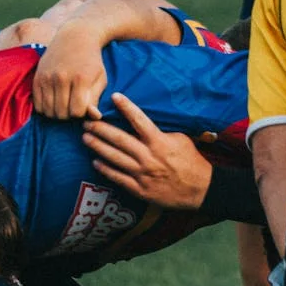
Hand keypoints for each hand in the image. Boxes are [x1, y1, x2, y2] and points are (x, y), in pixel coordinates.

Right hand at [32, 22, 105, 119]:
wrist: (75, 37)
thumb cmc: (91, 61)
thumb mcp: (100, 78)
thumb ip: (96, 99)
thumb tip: (94, 116)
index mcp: (80, 79)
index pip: (77, 112)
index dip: (81, 114)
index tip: (83, 106)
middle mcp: (61, 78)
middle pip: (61, 113)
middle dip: (68, 115)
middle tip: (73, 106)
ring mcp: (47, 77)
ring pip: (48, 111)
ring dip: (56, 113)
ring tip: (64, 105)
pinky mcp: (37, 77)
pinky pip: (37, 105)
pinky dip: (45, 108)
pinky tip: (53, 101)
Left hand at [82, 92, 211, 208]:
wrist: (200, 189)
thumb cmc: (191, 161)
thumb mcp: (180, 139)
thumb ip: (161, 131)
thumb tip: (144, 120)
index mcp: (159, 142)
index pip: (139, 120)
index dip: (126, 107)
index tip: (114, 96)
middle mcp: (148, 157)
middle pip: (119, 139)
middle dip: (100, 129)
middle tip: (87, 122)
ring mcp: (142, 174)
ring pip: (114, 158)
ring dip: (97, 146)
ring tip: (86, 138)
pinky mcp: (139, 189)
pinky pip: (117, 177)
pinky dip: (105, 169)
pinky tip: (95, 161)